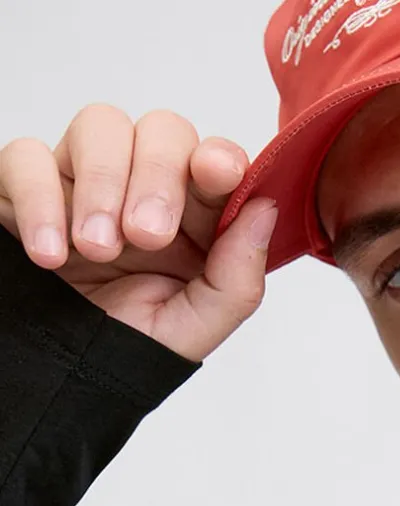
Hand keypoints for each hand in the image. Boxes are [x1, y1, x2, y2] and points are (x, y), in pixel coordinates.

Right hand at [0, 105, 276, 363]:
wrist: (58, 379)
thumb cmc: (127, 349)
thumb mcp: (193, 330)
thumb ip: (237, 279)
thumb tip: (265, 209)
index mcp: (195, 220)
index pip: (215, 162)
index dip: (220, 158)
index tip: (216, 174)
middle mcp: (143, 188)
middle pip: (162, 131)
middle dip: (158, 176)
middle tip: (146, 235)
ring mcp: (85, 180)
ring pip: (100, 125)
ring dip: (102, 184)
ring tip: (95, 251)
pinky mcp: (26, 185)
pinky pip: (27, 157)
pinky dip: (39, 199)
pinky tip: (50, 253)